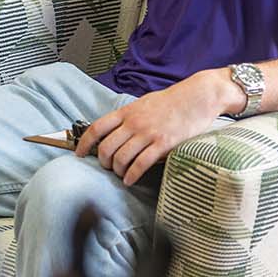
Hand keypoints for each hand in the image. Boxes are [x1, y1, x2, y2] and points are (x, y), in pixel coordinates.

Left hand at [75, 69, 238, 185]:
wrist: (197, 96)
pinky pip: (141, 164)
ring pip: (121, 158)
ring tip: (121, 174)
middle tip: (107, 167)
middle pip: (106, 147)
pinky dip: (132, 175)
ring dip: (118, 171)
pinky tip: (131, 180)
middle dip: (103, 162)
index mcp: (126, 112)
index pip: (96, 128)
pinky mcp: (163, 144)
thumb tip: (112, 130)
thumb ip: (127, 117)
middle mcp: (133, 123)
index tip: (79, 154)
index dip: (84, 143)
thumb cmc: (171, 101)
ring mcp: (148, 133)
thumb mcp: (142, 103)